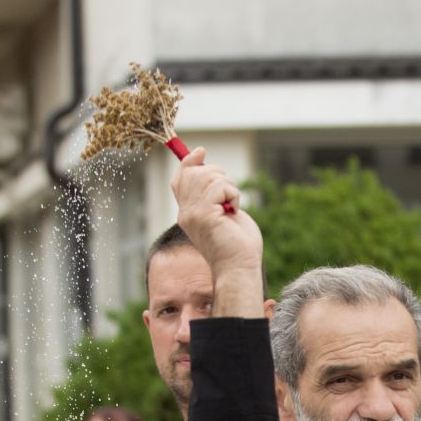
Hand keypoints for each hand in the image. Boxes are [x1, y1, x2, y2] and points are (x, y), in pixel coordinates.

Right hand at [170, 148, 263, 313]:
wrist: (240, 269)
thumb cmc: (239, 246)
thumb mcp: (225, 212)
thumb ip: (216, 194)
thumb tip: (212, 170)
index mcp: (188, 214)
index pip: (180, 179)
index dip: (189, 162)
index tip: (201, 151)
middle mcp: (185, 213)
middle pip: (194, 172)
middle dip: (217, 175)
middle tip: (230, 198)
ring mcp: (192, 214)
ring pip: (208, 176)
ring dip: (228, 186)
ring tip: (232, 207)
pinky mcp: (204, 215)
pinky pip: (220, 186)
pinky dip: (233, 194)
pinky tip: (234, 210)